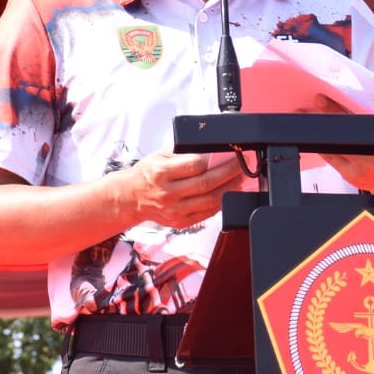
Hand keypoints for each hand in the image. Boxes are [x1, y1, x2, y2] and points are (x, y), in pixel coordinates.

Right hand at [120, 150, 243, 227]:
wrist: (132, 197)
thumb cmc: (148, 173)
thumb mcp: (160, 155)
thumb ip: (184, 153)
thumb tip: (212, 151)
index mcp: (161, 172)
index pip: (195, 165)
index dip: (216, 159)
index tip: (230, 154)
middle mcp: (167, 193)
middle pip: (206, 183)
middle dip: (228, 173)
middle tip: (241, 165)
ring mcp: (174, 210)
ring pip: (210, 200)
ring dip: (229, 189)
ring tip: (239, 179)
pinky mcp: (180, 222)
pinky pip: (207, 213)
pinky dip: (220, 202)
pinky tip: (227, 193)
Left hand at [304, 94, 373, 192]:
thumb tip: (352, 103)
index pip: (350, 124)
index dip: (333, 110)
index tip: (320, 100)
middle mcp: (365, 161)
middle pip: (333, 140)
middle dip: (316, 125)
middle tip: (302, 111)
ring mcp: (356, 173)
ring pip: (329, 153)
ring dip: (318, 138)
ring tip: (306, 123)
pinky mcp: (350, 178)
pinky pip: (334, 161)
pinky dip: (327, 149)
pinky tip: (321, 140)